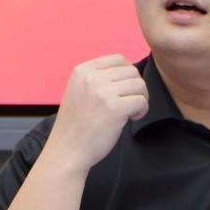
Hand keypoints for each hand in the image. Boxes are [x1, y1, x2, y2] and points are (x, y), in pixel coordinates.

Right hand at [45, 54, 148, 171]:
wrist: (67, 151)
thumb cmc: (76, 125)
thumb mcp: (79, 91)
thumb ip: (98, 78)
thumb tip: (129, 71)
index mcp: (82, 70)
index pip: (118, 58)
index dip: (127, 74)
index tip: (123, 90)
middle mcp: (92, 78)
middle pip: (132, 71)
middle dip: (136, 87)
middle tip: (129, 103)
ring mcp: (103, 92)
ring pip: (139, 85)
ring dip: (141, 98)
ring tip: (130, 112)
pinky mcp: (115, 108)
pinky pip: (141, 100)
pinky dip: (142, 109)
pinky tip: (132, 118)